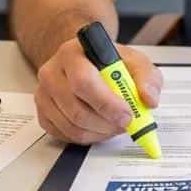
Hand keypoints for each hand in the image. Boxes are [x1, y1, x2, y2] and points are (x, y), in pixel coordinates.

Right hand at [34, 37, 162, 144]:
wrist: (87, 62)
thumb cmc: (109, 62)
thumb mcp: (134, 61)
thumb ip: (147, 77)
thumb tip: (148, 99)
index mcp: (72, 52)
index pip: (84, 81)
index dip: (107, 103)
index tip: (127, 113)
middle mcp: (52, 72)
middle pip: (76, 108)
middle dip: (106, 122)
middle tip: (125, 124)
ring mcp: (44, 94)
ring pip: (71, 126)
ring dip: (99, 132)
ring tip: (114, 124)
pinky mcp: (43, 113)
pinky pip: (64, 135)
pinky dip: (87, 137)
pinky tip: (99, 127)